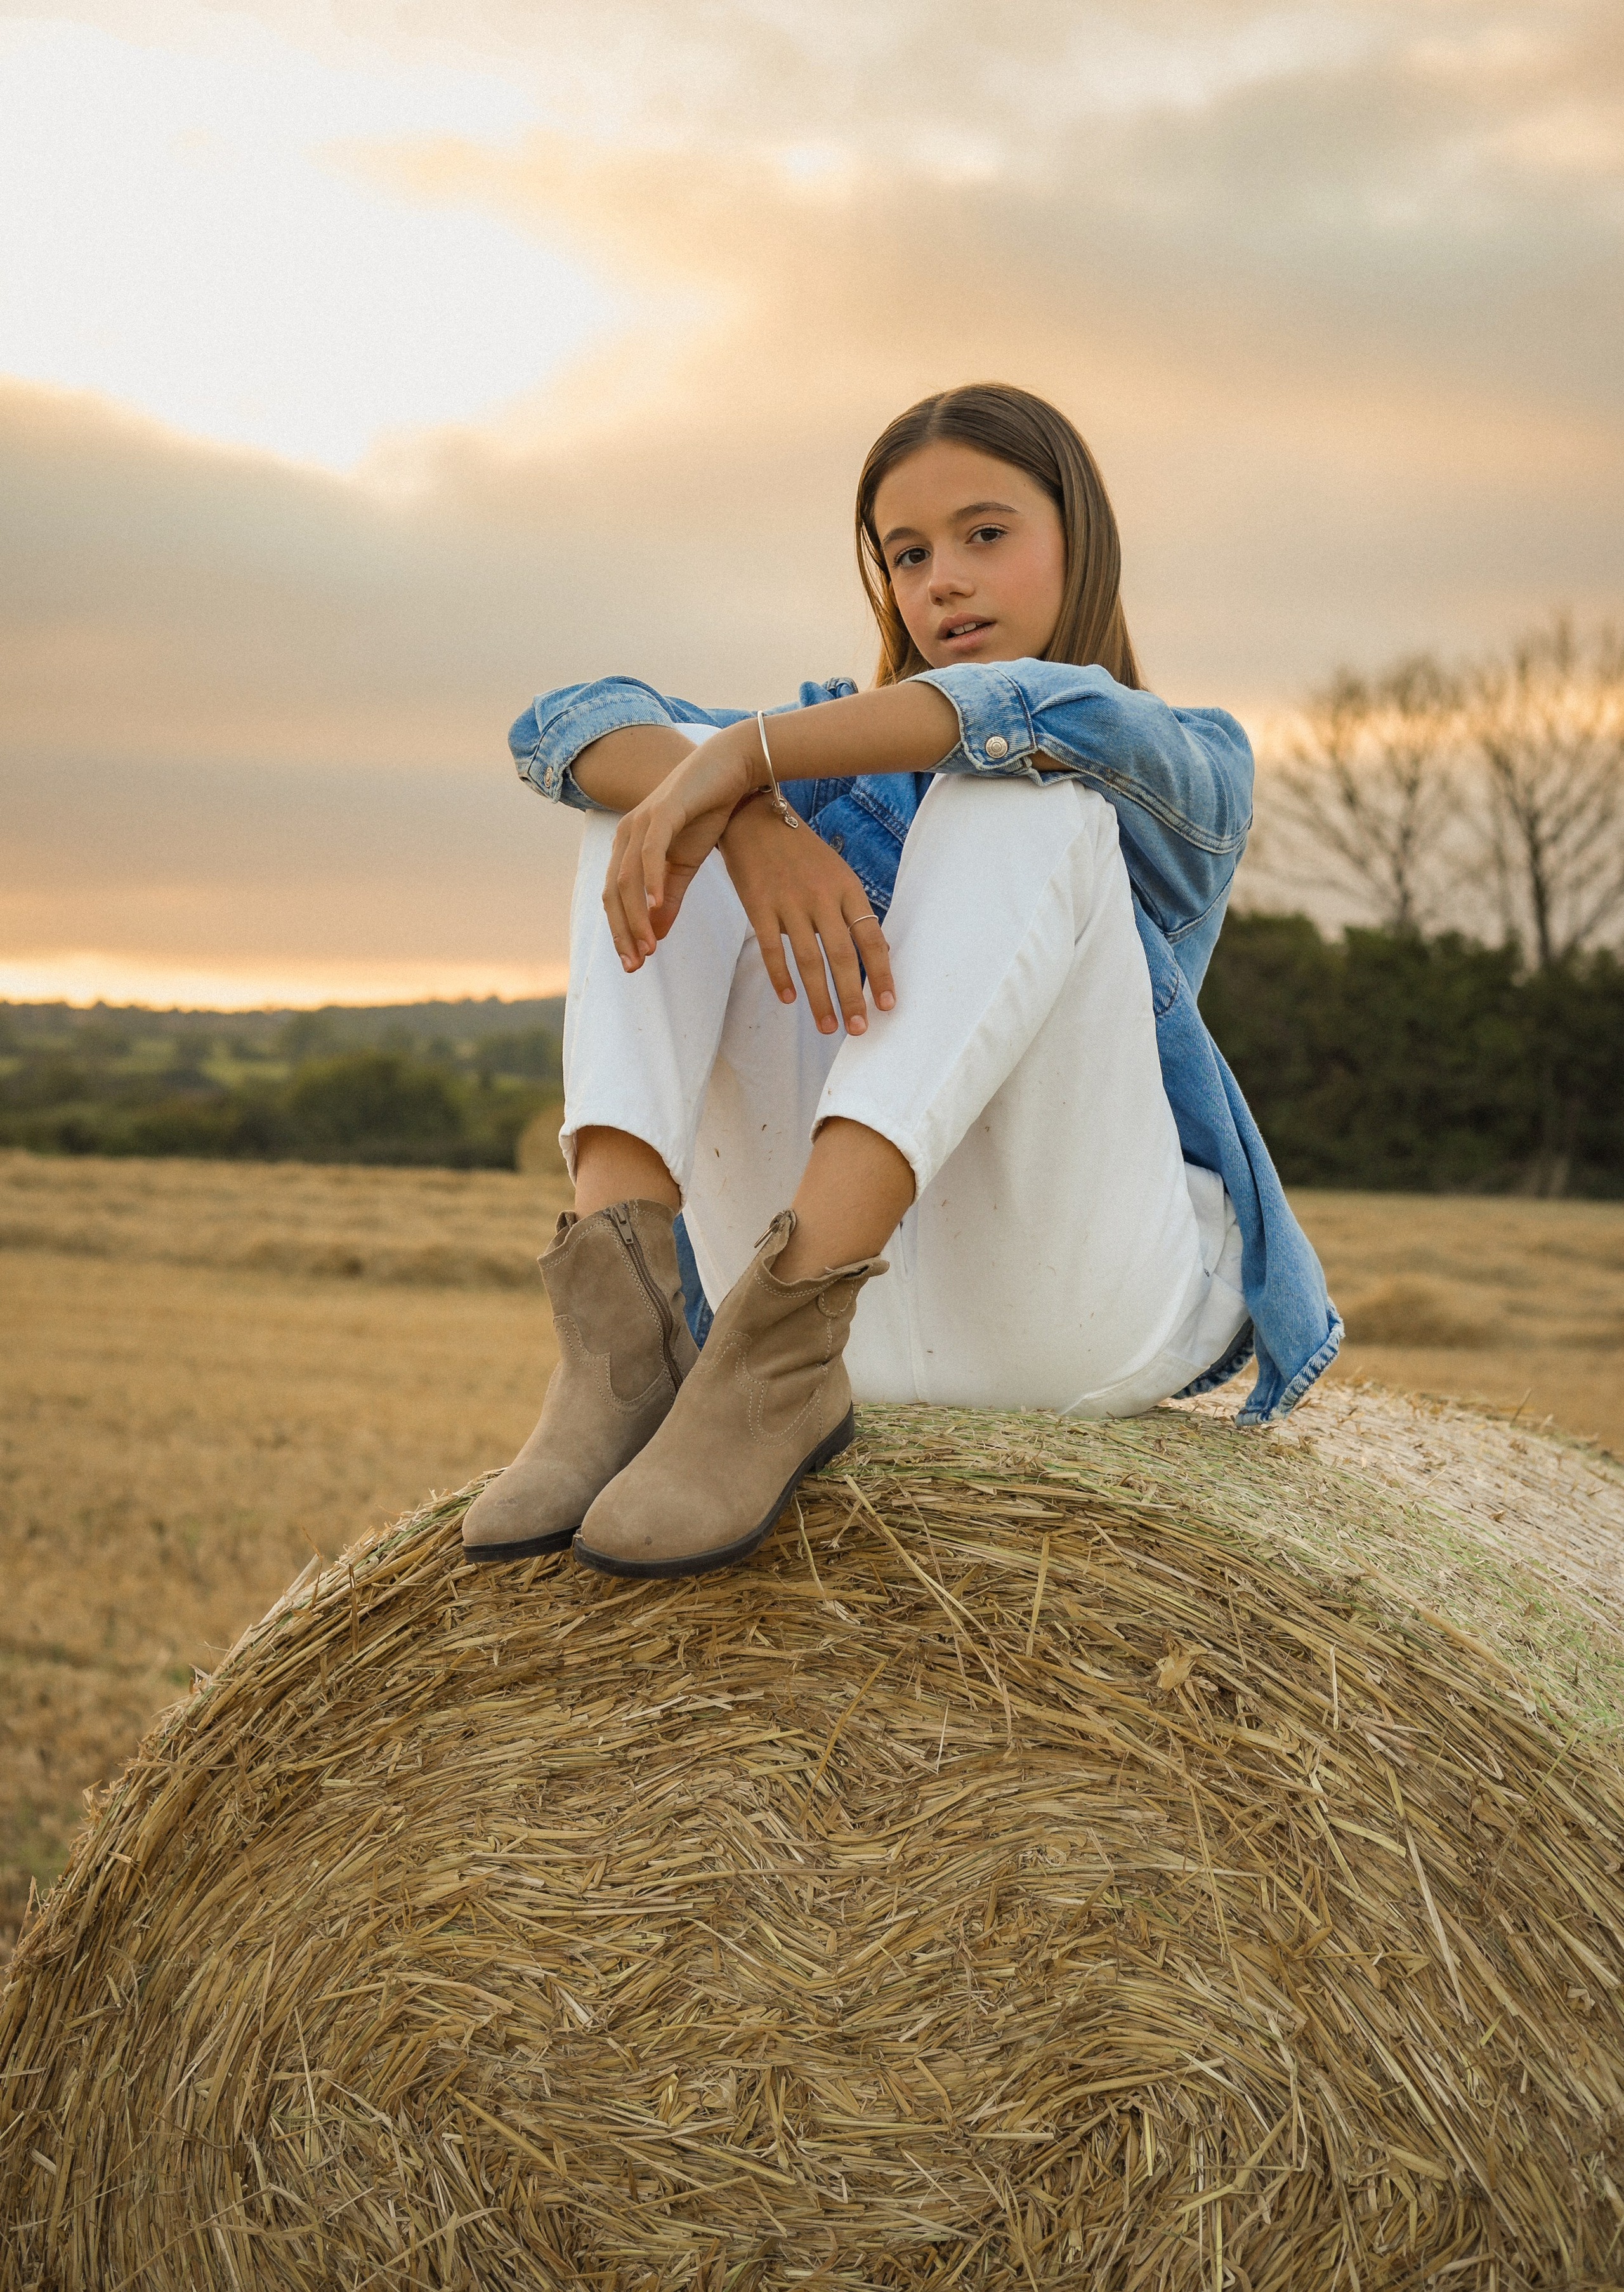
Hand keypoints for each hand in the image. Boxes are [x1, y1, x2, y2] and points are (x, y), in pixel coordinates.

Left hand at [602, 724, 757, 965]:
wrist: (731, 770)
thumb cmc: (707, 814)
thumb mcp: (687, 866)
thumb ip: (670, 900)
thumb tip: (655, 936)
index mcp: (628, 849)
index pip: (614, 899)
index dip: (621, 933)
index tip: (633, 965)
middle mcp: (626, 835)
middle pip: (613, 894)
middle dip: (623, 932)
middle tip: (637, 965)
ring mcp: (641, 822)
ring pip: (628, 880)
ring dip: (636, 916)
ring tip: (649, 946)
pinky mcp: (662, 812)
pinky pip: (650, 852)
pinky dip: (652, 881)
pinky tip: (659, 905)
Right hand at [720, 798, 895, 1034]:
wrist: (752, 818)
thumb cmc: (800, 852)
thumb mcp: (837, 873)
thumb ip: (854, 911)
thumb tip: (879, 952)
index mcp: (847, 888)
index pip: (871, 938)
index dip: (882, 973)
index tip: (888, 1005)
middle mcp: (821, 897)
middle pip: (842, 955)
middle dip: (852, 996)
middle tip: (858, 1030)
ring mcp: (789, 902)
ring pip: (809, 959)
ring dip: (819, 997)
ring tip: (828, 1026)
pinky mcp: (758, 906)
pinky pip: (772, 949)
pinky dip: (781, 976)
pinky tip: (789, 999)